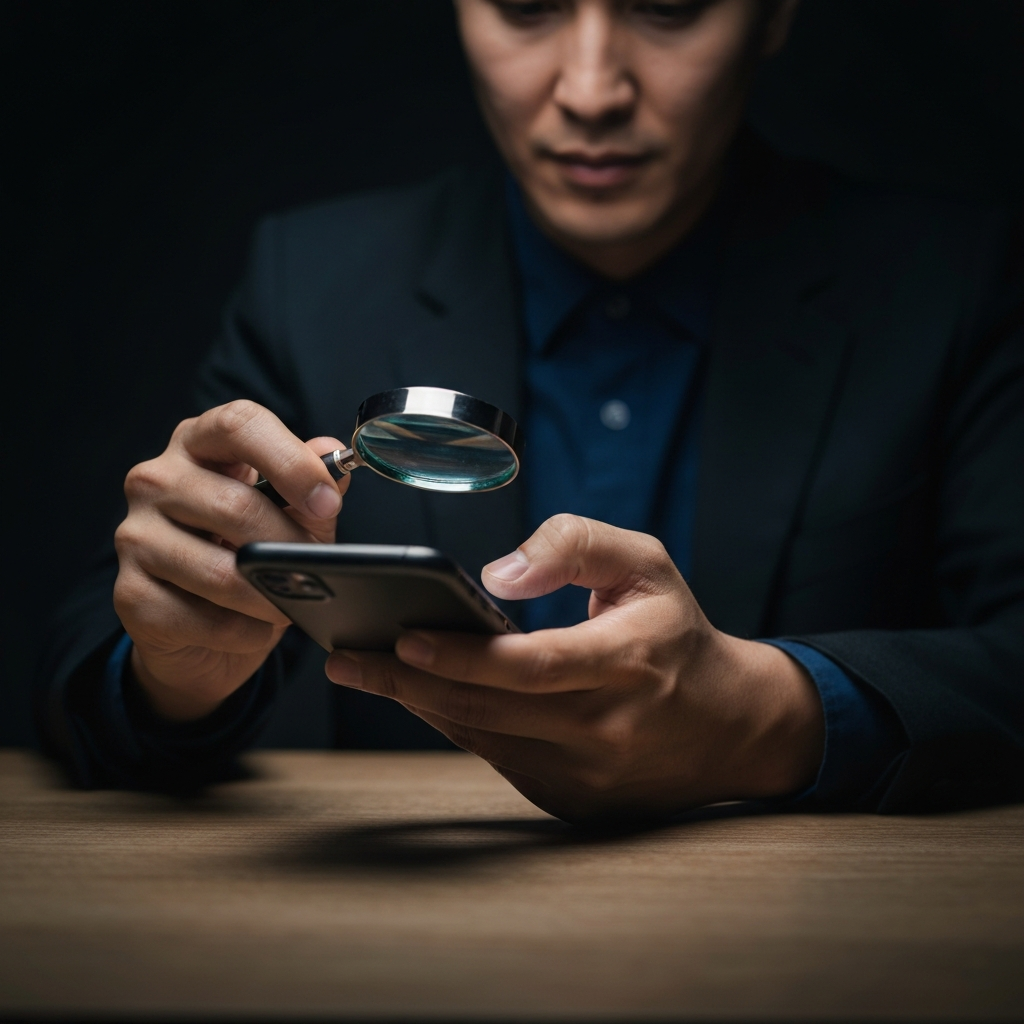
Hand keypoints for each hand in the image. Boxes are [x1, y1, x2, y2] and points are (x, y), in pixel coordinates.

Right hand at [114, 400, 350, 721]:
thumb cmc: (247, 552)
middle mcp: (156, 479)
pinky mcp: (130, 594)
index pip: (239, 425)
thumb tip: (331, 453)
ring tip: (289, 603)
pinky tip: (253, 628)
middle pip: (234, 504)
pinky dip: (244, 631)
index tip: (327, 503)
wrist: (201, 628)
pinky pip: (202, 618)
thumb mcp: (290, 514)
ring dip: (268, 596)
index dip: (290, 462)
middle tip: (315, 569)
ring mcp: (135, 535)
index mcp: (200, 443)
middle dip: (289, 546)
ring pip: (219, 570)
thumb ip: (311, 485)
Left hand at [325, 514, 823, 821]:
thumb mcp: (643, 561)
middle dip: (406, 682)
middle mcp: (606, 727)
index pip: (529, 665)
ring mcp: (589, 773)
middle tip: (346, 657)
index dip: (460, 655)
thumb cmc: (675, 630)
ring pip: (483, 738)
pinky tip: (424, 696)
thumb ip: (572, 546)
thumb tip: (495, 576)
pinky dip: (456, 726)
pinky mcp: (574, 798)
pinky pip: (497, 759)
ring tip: (366, 670)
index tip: (400, 635)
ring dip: (420, 704)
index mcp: (627, 661)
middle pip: (488, 709)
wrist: (729, 723)